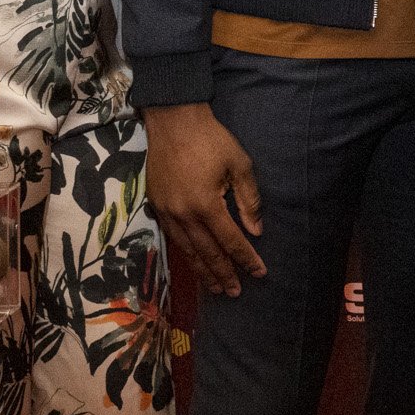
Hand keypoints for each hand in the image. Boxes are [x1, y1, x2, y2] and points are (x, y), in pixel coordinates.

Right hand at [145, 102, 266, 294]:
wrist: (173, 121)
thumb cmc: (212, 140)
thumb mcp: (239, 165)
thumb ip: (249, 200)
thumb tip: (256, 231)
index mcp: (206, 204)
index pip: (231, 240)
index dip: (245, 258)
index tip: (259, 273)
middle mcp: (183, 215)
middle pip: (206, 253)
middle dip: (223, 274)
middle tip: (235, 293)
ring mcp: (166, 212)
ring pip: (187, 250)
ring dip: (202, 271)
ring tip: (215, 287)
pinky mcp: (156, 206)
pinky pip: (173, 238)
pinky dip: (185, 253)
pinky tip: (194, 262)